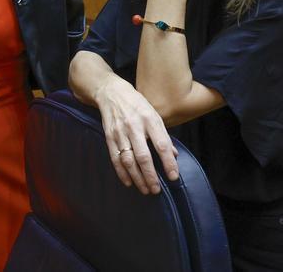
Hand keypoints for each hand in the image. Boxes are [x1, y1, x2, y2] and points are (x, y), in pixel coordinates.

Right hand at [94, 77, 177, 194]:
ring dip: (137, 178)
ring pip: (128, 160)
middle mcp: (134, 126)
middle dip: (150, 175)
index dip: (168, 162)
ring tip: (145, 189)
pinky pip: (115, 158)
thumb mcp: (154, 114)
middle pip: (143, 156)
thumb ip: (163, 135)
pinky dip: (121, 172)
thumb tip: (173, 155)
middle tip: (156, 189)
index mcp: (149, 119)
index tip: (173, 176)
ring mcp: (120, 132)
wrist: (111, 93)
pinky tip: (129, 182)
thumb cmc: (137, 104)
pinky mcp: (109, 137)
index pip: (161, 145)